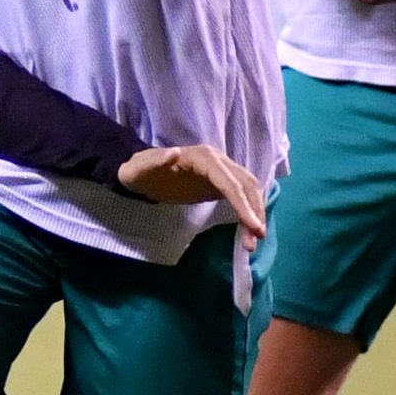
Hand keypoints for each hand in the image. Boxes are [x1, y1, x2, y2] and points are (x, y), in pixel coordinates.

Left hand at [118, 146, 267, 242]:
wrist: (141, 172)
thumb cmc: (140, 172)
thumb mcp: (141, 169)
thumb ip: (156, 161)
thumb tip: (175, 152)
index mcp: (204, 157)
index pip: (230, 182)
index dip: (243, 204)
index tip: (253, 227)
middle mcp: (219, 160)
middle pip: (246, 185)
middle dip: (255, 211)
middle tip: (255, 240)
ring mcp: (222, 170)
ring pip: (249, 190)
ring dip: (256, 213)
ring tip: (253, 242)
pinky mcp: (221, 181)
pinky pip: (242, 195)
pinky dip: (249, 212)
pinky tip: (248, 230)